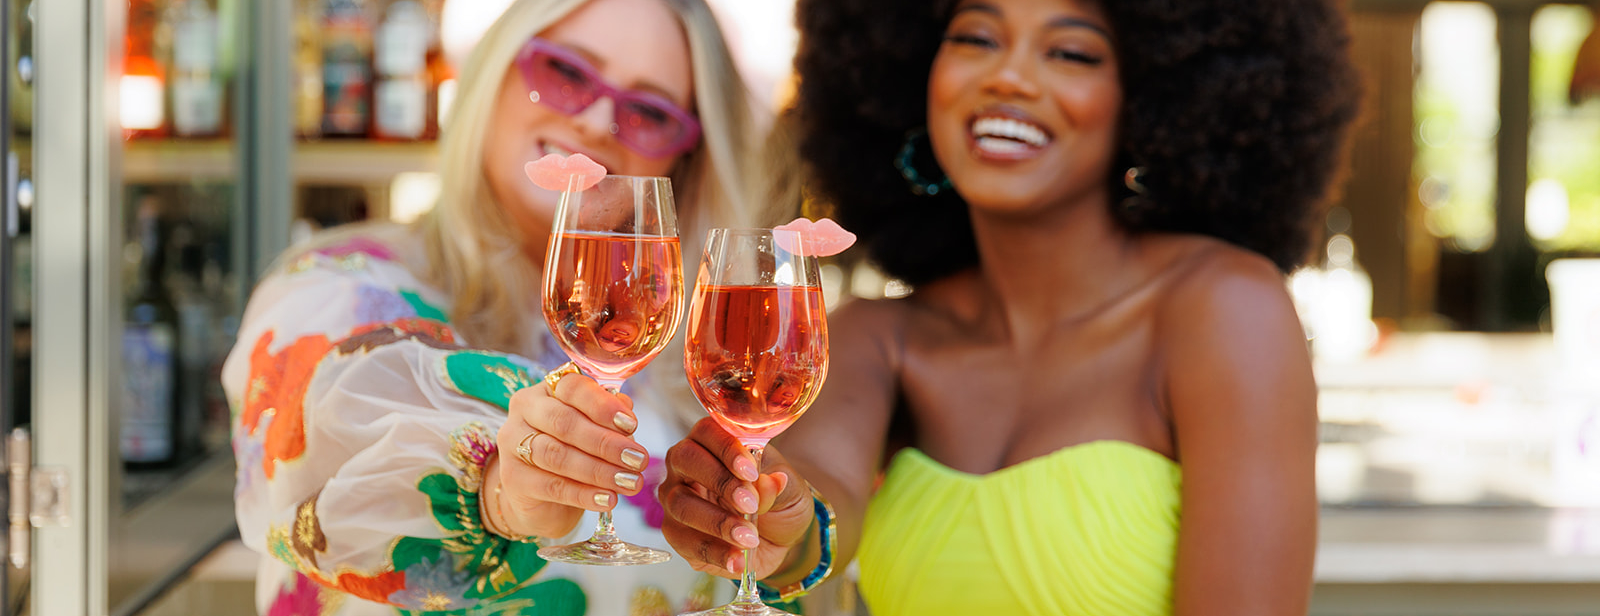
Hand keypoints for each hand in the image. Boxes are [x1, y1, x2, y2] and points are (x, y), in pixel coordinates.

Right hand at [492, 369, 648, 538]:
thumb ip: (608, 417)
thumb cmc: (574, 450)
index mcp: (547, 390)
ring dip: (599, 470)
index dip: (603, 405)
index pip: (572, 388)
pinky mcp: (513, 479)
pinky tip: (608, 498)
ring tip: (629, 482)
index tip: (632, 425)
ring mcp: (512, 444)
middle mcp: (525, 411)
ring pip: (557, 455)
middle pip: (565, 423)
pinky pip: (552, 486)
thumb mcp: (593, 429)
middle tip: (638, 459)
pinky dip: (584, 494)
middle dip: (606, 442)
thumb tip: (627, 410)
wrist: (542, 496)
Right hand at [660, 417, 813, 578]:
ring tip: (749, 538)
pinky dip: (715, 553)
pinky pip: (686, 542)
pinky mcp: (678, 535)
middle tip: (749, 503)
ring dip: (718, 522)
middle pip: (684, 460)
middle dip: (719, 481)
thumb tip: (767, 482)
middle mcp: (686, 467)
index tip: (750, 471)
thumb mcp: (790, 490)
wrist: (779, 541)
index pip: (708, 431)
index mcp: (713, 442)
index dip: (726, 448)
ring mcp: (676, 500)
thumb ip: (776, 486)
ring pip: (681, 504)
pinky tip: (739, 559)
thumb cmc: (779, 501)